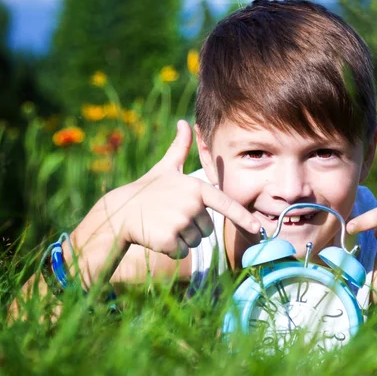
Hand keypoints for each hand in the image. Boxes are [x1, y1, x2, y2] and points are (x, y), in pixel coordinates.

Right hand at [95, 120, 260, 258]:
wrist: (119, 212)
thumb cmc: (146, 190)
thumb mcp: (165, 168)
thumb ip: (180, 148)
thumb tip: (184, 122)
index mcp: (196, 187)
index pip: (225, 204)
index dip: (243, 217)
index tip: (257, 228)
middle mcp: (192, 204)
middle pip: (208, 229)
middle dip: (192, 227)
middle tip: (170, 216)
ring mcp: (181, 222)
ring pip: (196, 242)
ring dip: (182, 239)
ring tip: (163, 224)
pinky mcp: (170, 240)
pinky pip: (182, 253)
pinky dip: (171, 250)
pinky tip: (157, 236)